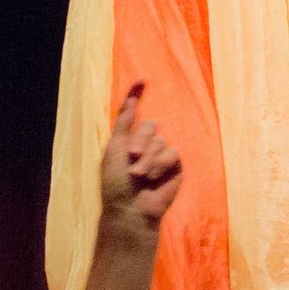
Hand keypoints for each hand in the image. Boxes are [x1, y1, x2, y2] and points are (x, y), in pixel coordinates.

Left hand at [100, 84, 181, 227]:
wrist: (131, 208)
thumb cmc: (116, 182)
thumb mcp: (114, 149)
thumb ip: (124, 123)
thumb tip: (130, 99)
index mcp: (126, 139)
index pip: (132, 113)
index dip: (136, 96)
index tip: (142, 81)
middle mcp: (144, 144)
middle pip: (150, 125)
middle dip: (140, 141)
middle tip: (131, 159)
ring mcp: (159, 155)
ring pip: (161, 141)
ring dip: (149, 158)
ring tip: (140, 175)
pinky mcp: (174, 166)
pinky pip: (172, 153)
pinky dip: (161, 164)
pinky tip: (154, 177)